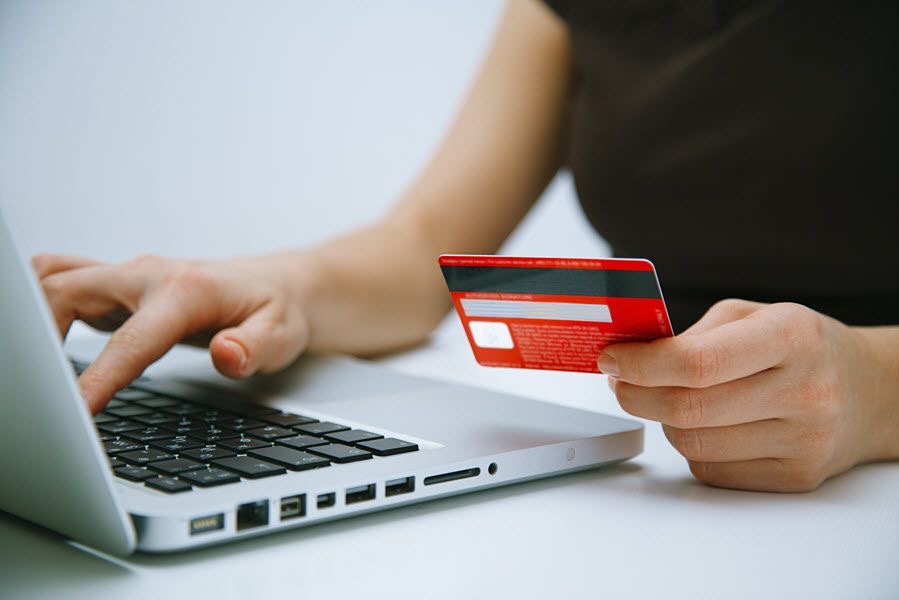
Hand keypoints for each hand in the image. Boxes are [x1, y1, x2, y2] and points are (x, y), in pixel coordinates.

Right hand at [33, 253, 310, 412]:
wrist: (281, 286)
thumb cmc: (280, 311)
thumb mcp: (282, 336)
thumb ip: (254, 348)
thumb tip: (227, 355)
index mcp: (187, 290)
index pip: (131, 340)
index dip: (98, 378)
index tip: (73, 410)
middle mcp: (149, 276)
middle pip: (67, 290)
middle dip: (40, 335)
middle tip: (38, 390)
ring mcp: (131, 278)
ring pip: (57, 279)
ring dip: (35, 316)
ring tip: (32, 370)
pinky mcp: (121, 287)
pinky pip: (66, 284)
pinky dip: (44, 307)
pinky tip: (45, 347)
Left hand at [600, 299, 898, 491]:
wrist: (869, 391)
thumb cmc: (801, 346)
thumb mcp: (753, 316)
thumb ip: (692, 334)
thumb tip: (630, 357)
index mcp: (790, 338)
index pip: (697, 363)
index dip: (641, 365)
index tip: (611, 360)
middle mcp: (804, 391)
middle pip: (688, 409)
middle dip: (637, 395)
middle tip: (620, 382)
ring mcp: (803, 441)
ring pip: (694, 444)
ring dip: (663, 422)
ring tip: (666, 399)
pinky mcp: (796, 477)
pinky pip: (712, 470)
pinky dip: (692, 448)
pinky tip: (703, 425)